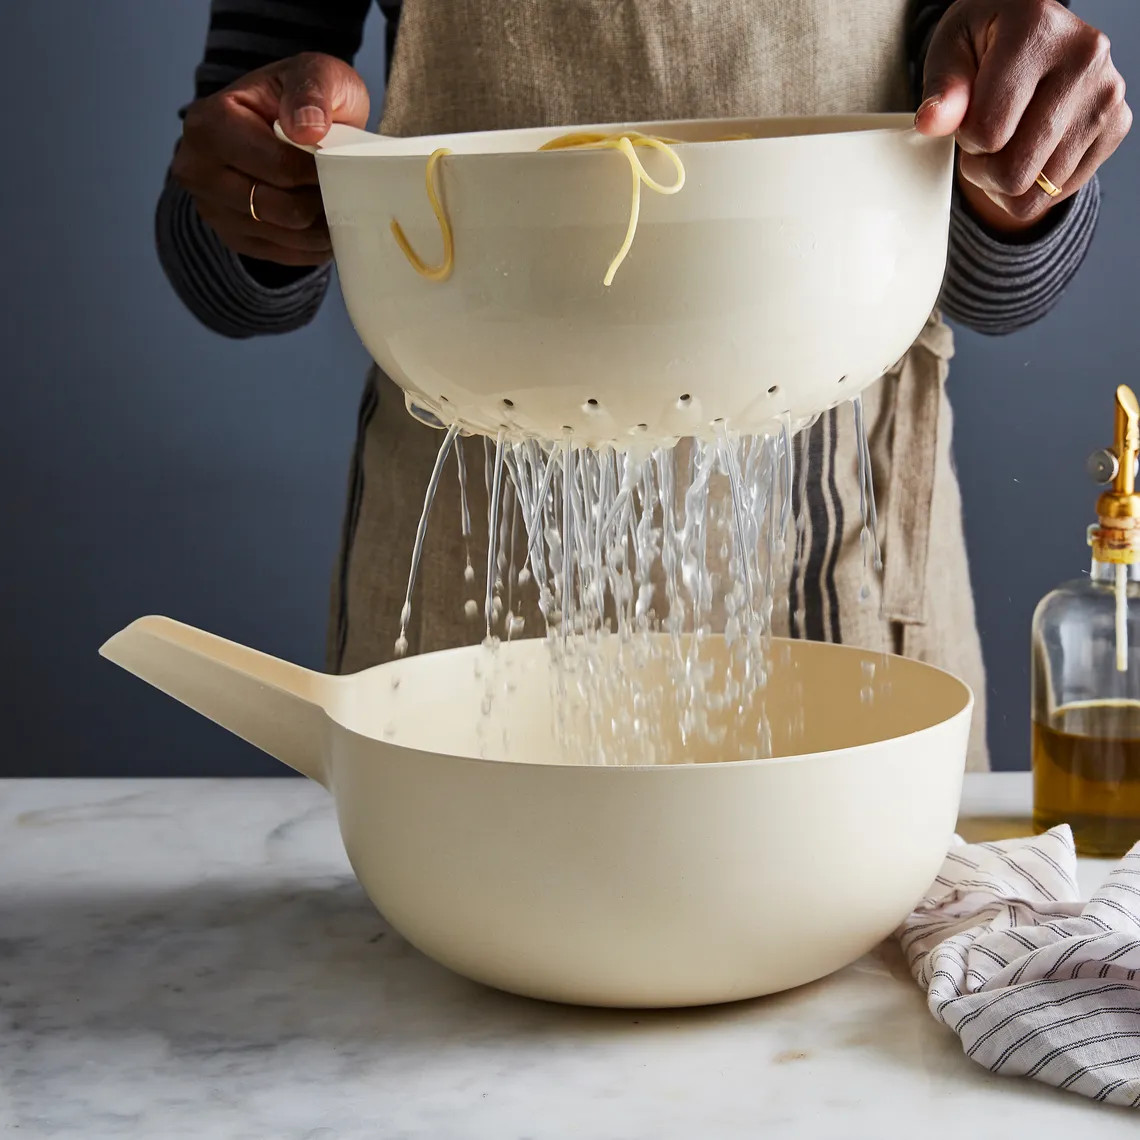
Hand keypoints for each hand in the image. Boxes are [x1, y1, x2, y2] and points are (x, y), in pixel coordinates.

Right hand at [172, 53, 369, 266]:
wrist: (286, 126)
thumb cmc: (302, 99)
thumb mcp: (314, 74)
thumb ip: (312, 91)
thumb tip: (307, 130)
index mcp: (209, 125)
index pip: (278, 167)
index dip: (319, 170)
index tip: (339, 161)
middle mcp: (198, 172)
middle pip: (281, 209)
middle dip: (320, 200)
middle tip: (341, 185)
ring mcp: (212, 211)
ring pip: (287, 237)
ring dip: (321, 225)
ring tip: (335, 200)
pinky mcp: (234, 239)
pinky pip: (286, 256)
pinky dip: (314, 243)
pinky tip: (324, 219)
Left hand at [916, 0, 1130, 233]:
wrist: (1035, 32)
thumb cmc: (986, 41)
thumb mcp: (951, 50)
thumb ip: (941, 88)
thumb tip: (931, 122)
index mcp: (1039, 33)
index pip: (988, 133)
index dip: (965, 138)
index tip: (969, 115)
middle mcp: (1085, 60)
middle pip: (1015, 173)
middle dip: (983, 169)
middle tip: (981, 140)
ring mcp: (1107, 96)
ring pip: (1035, 194)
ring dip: (1005, 182)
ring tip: (1004, 143)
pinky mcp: (1117, 125)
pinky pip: (1058, 194)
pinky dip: (1032, 186)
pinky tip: (1028, 149)